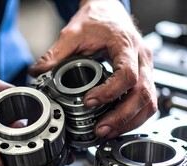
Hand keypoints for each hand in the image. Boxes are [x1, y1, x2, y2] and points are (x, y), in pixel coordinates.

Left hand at [29, 0, 156, 138]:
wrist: (109, 11)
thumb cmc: (97, 19)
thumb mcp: (73, 33)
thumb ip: (56, 54)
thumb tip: (37, 72)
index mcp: (127, 45)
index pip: (127, 75)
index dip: (110, 92)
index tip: (89, 101)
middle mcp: (143, 59)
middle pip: (143, 94)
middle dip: (122, 117)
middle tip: (101, 129)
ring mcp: (147, 69)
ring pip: (149, 102)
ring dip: (130, 122)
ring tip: (108, 132)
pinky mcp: (145, 78)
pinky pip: (147, 102)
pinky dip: (134, 117)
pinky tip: (117, 125)